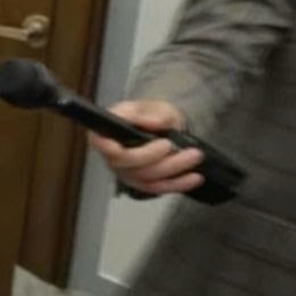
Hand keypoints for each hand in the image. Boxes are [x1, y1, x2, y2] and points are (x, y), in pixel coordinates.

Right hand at [88, 100, 203, 194]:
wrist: (164, 129)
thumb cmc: (151, 116)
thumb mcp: (152, 107)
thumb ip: (151, 114)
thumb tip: (151, 123)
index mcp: (106, 133)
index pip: (101, 144)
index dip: (108, 148)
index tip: (119, 148)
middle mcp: (112, 157)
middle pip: (128, 163)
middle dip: (153, 156)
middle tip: (173, 145)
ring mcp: (126, 173)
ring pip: (146, 178)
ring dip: (173, 169)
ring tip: (194, 156)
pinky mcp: (142, 184)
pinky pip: (158, 188)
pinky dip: (178, 183)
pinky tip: (194, 177)